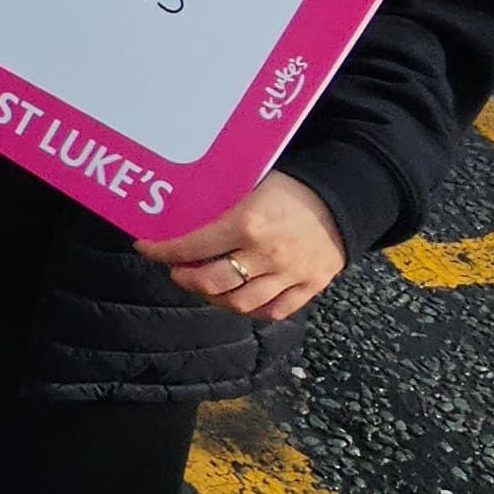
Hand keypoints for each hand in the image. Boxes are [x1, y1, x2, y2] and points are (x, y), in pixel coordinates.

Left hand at [140, 170, 344, 322]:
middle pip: (213, 283)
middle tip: (177, 270)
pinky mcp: (310, 286)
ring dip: (214, 298)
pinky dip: (252, 309)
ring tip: (204, 285)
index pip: (193, 246)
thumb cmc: (294, 186)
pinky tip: (238, 300)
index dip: (163, 251)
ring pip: (241, 303)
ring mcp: (290, 274)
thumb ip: (224, 203)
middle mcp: (266, 255)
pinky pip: (275, 310)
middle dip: (186, 278)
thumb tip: (182, 210)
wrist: (346, 197)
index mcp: (248, 223)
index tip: (146, 248)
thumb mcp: (253, 183)